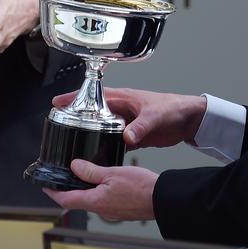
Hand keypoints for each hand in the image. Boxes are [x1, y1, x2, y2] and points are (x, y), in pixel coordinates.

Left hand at [43, 160, 156, 220]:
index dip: (53, 193)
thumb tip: (75, 166)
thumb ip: (91, 170)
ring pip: (91, 199)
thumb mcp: (112, 173)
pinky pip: (103, 199)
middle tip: (62, 177)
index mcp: (96, 201)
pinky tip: (102, 179)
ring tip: (81, 174)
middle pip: (77, 200)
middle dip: (68, 189)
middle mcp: (102, 209)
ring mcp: (112, 211)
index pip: (66, 200)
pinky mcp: (121, 209)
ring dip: (84, 188)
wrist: (164, 198)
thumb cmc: (142, 187)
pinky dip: (98, 190)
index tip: (45, 186)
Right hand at [51, 88, 206, 148]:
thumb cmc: (173, 108)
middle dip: (77, 116)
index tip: (57, 102)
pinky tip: (98, 153)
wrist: (190, 120)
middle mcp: (121, 109)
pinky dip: (106, 144)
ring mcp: (126, 122)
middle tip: (59, 125)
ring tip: (74, 141)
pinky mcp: (133, 135)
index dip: (74, 97)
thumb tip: (126, 137)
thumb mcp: (155, 117)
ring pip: (102, 126)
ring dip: (90, 132)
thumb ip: (140, 127)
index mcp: (123, 98)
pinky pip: (114, 139)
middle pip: (93, 112)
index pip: (93, 95)